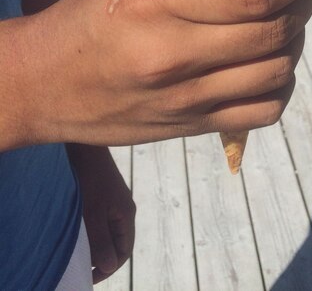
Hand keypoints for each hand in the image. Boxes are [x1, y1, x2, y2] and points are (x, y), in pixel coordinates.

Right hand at [9, 0, 311, 147]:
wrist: (44, 85)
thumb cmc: (92, 19)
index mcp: (157, 1)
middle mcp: (176, 54)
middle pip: (276, 30)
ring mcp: (188, 99)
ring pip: (281, 69)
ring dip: (296, 39)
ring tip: (286, 20)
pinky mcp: (194, 127)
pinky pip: (268, 110)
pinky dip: (282, 83)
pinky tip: (270, 63)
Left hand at [66, 145, 134, 283]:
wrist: (86, 146)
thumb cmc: (90, 179)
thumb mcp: (92, 215)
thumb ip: (101, 242)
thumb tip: (108, 266)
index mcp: (126, 214)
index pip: (124, 251)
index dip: (107, 267)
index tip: (87, 274)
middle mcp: (124, 208)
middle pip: (117, 241)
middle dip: (100, 256)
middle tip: (79, 264)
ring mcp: (115, 200)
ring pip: (108, 230)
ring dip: (94, 242)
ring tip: (76, 248)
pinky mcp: (105, 193)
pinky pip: (101, 218)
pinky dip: (91, 229)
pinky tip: (76, 227)